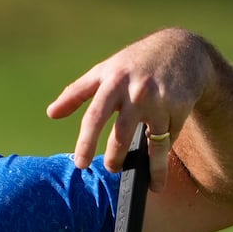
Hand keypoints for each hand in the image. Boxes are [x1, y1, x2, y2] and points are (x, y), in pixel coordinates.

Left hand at [47, 28, 214, 190]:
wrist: (180, 48)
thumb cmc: (135, 63)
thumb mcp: (105, 71)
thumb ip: (77, 93)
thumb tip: (51, 113)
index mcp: (113, 82)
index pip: (95, 117)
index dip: (86, 142)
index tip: (81, 165)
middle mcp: (136, 91)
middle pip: (122, 136)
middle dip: (116, 158)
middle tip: (112, 169)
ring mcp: (160, 100)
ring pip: (154, 144)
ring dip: (153, 168)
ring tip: (150, 183)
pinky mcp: (181, 106)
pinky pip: (171, 136)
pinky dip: (166, 146)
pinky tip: (164, 152)